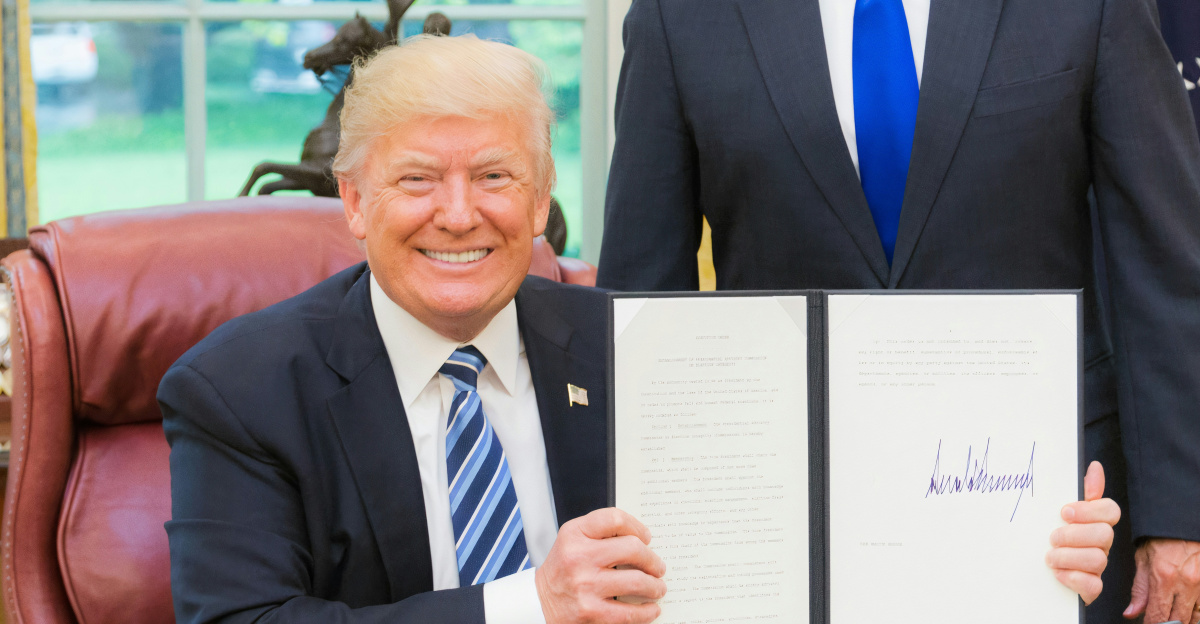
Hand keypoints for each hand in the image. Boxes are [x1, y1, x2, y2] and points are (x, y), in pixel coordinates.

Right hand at [535, 508, 666, 623]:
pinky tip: (651, 609)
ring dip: (655, 586)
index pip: (615, 519)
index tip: (645, 537)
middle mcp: (578, 557)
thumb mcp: (572, 540)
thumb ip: (600, 533)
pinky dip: (647, 612)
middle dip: (653, 560)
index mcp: (574, 534)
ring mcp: (585, 586)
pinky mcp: (590, 612)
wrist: (539, 602)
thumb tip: (641, 539)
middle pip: (632, 548)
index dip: (637, 526)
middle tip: (658, 567)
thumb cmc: (562, 569)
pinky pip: (629, 612)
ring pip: (637, 581)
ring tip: (658, 587)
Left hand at [1047, 461, 1120, 604]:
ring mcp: (1096, 566)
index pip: (1110, 510)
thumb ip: (1079, 491)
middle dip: (1074, 535)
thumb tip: (1095, 466)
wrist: (1035, 571)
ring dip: (1068, 556)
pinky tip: (1057, 572)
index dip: (1090, 510)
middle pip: (1104, 535)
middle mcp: (1100, 544)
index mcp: (1094, 523)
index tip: (1064, 512)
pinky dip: (1073, 578)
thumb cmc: (1052, 536)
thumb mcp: (1061, 512)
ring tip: (1049, 556)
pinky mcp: (1090, 588)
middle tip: (1052, 537)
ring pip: (1098, 559)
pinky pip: (1094, 585)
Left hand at [1124, 538, 1199, 623]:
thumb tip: (1131, 613)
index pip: (1159, 616)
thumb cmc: (1161, 537)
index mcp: (1164, 578)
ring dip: (1185, 620)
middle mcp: (1186, 583)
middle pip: (1180, 620)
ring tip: (1175, 617)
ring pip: (1197, 616)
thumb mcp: (1143, 560)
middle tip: (1160, 620)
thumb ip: (1139, 590)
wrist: (1181, 521)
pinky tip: (1189, 611)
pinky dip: (1197, 612)